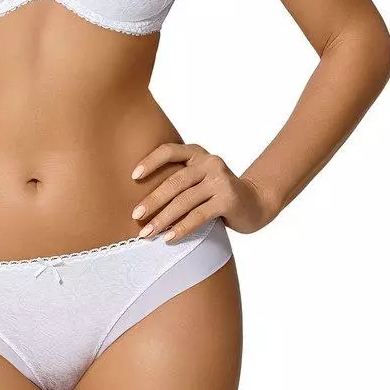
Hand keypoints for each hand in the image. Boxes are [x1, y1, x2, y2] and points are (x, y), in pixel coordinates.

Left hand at [130, 141, 277, 241]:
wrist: (256, 203)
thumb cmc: (218, 193)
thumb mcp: (199, 179)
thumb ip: (179, 180)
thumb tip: (141, 201)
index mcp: (198, 154)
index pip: (169, 151)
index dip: (150, 162)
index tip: (133, 177)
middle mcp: (210, 163)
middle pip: (175, 181)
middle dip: (153, 200)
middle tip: (135, 216)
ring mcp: (221, 181)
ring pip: (185, 200)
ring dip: (163, 219)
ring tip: (147, 233)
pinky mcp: (229, 200)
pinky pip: (199, 215)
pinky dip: (182, 228)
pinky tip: (169, 238)